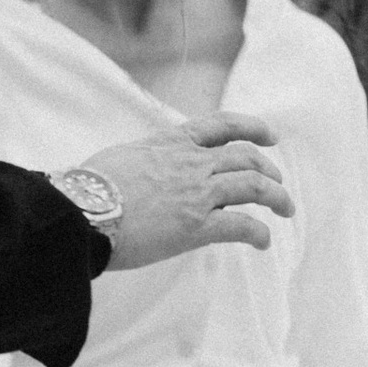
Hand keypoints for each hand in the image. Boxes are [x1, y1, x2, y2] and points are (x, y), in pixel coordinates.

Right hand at [87, 114, 295, 267]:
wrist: (81, 211)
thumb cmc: (87, 189)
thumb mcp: (123, 157)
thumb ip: (146, 160)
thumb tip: (141, 171)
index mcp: (171, 141)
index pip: (222, 125)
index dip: (252, 128)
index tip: (270, 136)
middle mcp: (191, 163)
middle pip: (247, 158)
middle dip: (269, 170)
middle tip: (278, 184)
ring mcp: (197, 193)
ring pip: (254, 187)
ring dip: (277, 198)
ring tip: (286, 211)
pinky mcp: (197, 227)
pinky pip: (242, 226)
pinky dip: (259, 233)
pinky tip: (263, 241)